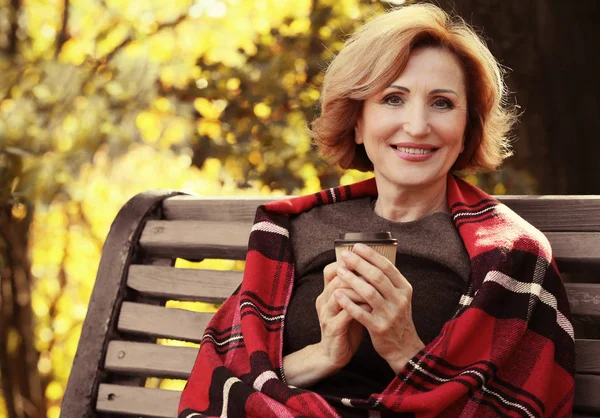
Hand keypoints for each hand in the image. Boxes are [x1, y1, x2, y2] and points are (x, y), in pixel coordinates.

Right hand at [314, 261, 367, 370]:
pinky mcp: (332, 328)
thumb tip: (375, 271)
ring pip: (340, 291)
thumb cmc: (347, 327)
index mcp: (326, 293)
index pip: (330, 269)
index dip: (348, 263)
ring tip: (376, 287)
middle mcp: (323, 300)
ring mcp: (326, 314)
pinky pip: (347, 312)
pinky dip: (361, 306)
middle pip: (337, 277)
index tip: (367, 260)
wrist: (334, 354)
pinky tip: (373, 305)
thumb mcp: (350, 305)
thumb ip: (357, 290)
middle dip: (358, 273)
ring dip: (360, 288)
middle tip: (376, 272)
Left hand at [334, 244, 424, 372]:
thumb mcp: (399, 298)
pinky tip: (337, 294)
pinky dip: (348, 303)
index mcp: (404, 289)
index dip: (371, 255)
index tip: (357, 246)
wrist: (404, 348)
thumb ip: (387, 281)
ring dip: (352, 280)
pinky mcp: (379, 328)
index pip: (387, 267)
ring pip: (369, 293)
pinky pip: (361, 313)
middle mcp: (399, 300)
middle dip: (359, 264)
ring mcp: (390, 315)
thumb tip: (369, 258)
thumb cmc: (396, 318)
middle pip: (377, 277)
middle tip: (345, 256)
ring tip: (339, 271)